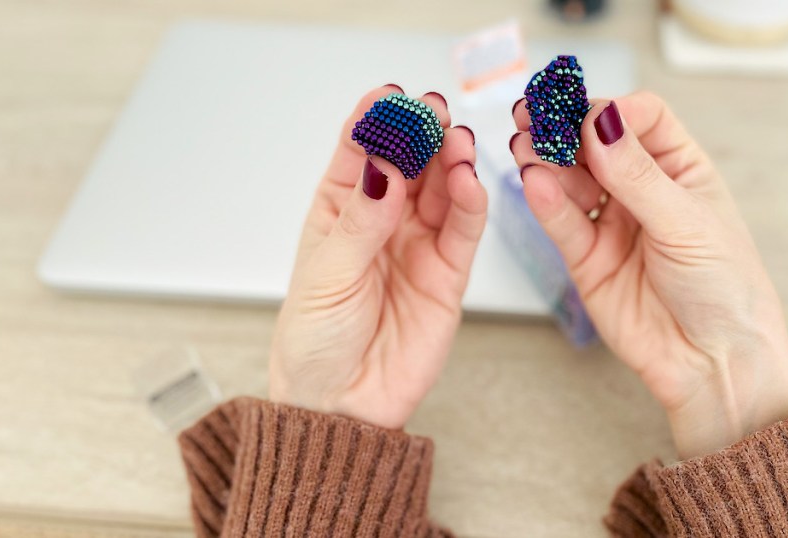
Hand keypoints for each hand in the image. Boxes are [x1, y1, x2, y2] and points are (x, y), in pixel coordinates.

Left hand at [269, 85, 486, 428]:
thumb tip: (385, 166)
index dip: (375, 123)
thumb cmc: (316, 342)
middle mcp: (382, 221)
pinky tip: (468, 181)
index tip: (390, 97)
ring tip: (456, 142)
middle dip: (421, 134)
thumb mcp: (327, 275)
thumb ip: (363, 221)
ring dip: (450, 162)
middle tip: (433, 111)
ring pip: (441, 190)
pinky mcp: (449, 274)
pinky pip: (464, 231)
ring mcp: (417, 245)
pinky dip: (471, 204)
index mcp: (339, 212)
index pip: (360, 154)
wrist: (342, 406)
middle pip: (409, 164)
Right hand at [510, 92, 787, 458]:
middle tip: (533, 117)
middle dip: (565, 130)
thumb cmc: (725, 290)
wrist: (713, 363)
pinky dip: (545, 202)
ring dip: (547, 161)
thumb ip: (638, 175)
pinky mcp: (586, 259)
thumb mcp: (687, 223)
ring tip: (525, 148)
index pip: (640, 119)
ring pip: (572, 181)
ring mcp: (612, 224)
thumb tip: (601, 122)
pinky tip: (534, 182)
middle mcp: (642, 192)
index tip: (586, 112)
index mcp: (681, 170)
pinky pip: (562, 223)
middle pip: (596, 145)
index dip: (611, 111)